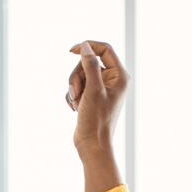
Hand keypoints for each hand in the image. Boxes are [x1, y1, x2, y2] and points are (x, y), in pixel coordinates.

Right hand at [65, 39, 127, 153]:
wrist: (92, 145)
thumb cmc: (96, 120)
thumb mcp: (93, 89)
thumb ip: (90, 65)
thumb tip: (85, 46)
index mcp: (120, 77)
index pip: (104, 49)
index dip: (88, 47)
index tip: (71, 51)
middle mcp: (113, 81)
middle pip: (88, 62)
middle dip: (77, 76)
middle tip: (76, 93)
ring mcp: (101, 89)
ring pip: (80, 74)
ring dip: (74, 87)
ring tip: (76, 103)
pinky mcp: (91, 97)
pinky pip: (77, 86)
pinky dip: (72, 95)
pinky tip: (74, 108)